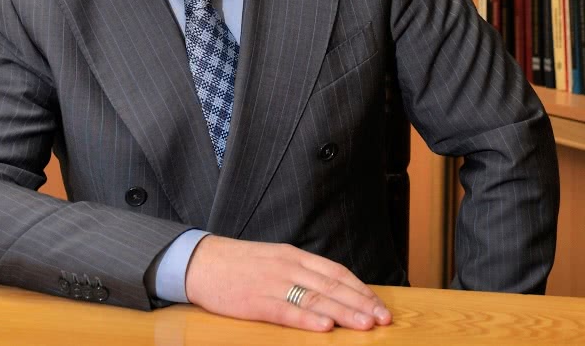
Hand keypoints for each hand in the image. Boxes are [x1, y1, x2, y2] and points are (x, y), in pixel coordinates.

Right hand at [184, 235, 393, 331]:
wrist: (200, 260)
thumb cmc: (239, 264)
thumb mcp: (275, 260)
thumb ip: (301, 272)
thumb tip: (331, 291)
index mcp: (295, 256)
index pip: (336, 272)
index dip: (360, 289)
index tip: (379, 304)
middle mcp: (289, 267)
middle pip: (332, 286)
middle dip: (361, 303)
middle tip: (384, 319)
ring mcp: (273, 284)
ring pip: (316, 299)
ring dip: (344, 313)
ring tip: (365, 325)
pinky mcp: (255, 301)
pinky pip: (286, 311)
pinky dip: (307, 320)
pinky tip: (325, 328)